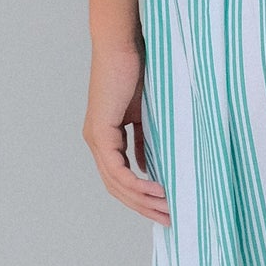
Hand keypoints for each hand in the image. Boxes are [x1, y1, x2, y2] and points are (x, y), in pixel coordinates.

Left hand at [83, 41, 170, 225]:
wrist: (123, 45)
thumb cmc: (137, 71)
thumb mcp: (144, 114)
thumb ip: (144, 140)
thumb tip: (147, 166)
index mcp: (105, 137)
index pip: (120, 178)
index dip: (141, 196)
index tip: (165, 207)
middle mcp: (96, 142)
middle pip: (117, 188)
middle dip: (143, 207)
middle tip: (169, 219)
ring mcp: (96, 138)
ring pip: (117, 183)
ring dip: (142, 200)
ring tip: (167, 209)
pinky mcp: (100, 132)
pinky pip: (117, 169)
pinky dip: (137, 182)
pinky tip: (156, 191)